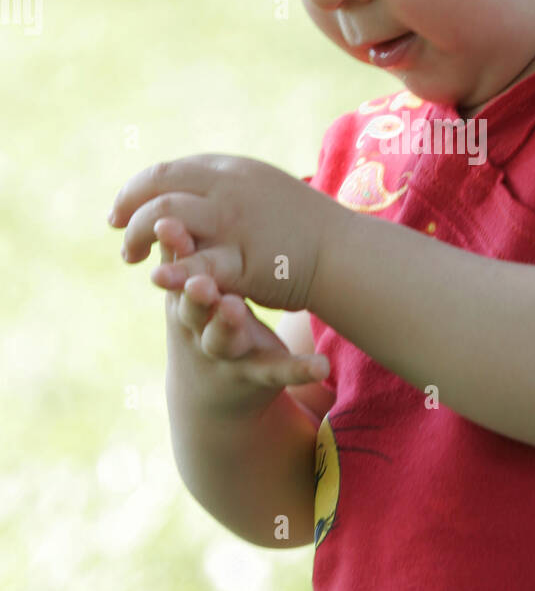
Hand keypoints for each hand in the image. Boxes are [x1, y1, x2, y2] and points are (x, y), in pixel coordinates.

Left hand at [108, 152, 336, 310]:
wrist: (341, 251)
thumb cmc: (299, 224)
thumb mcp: (258, 186)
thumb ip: (220, 183)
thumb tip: (180, 184)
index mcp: (229, 170)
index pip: (165, 171)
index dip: (134, 191)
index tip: (119, 211)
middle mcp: (228, 190)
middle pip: (158, 190)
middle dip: (128, 214)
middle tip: (119, 236)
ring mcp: (235, 224)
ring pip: (167, 218)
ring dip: (138, 238)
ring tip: (130, 259)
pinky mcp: (245, 261)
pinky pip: (199, 264)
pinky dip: (172, 271)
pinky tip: (157, 280)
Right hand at [155, 216, 328, 387]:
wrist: (210, 388)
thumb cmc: (200, 319)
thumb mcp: (186, 286)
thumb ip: (179, 250)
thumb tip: (157, 202)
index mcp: (183, 297)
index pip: (174, 267)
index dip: (171, 247)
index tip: (166, 225)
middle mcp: (199, 324)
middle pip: (192, 307)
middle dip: (194, 292)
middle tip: (198, 279)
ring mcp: (227, 350)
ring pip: (223, 339)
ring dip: (228, 325)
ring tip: (235, 309)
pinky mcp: (258, 373)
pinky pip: (278, 371)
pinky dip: (299, 369)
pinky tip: (321, 365)